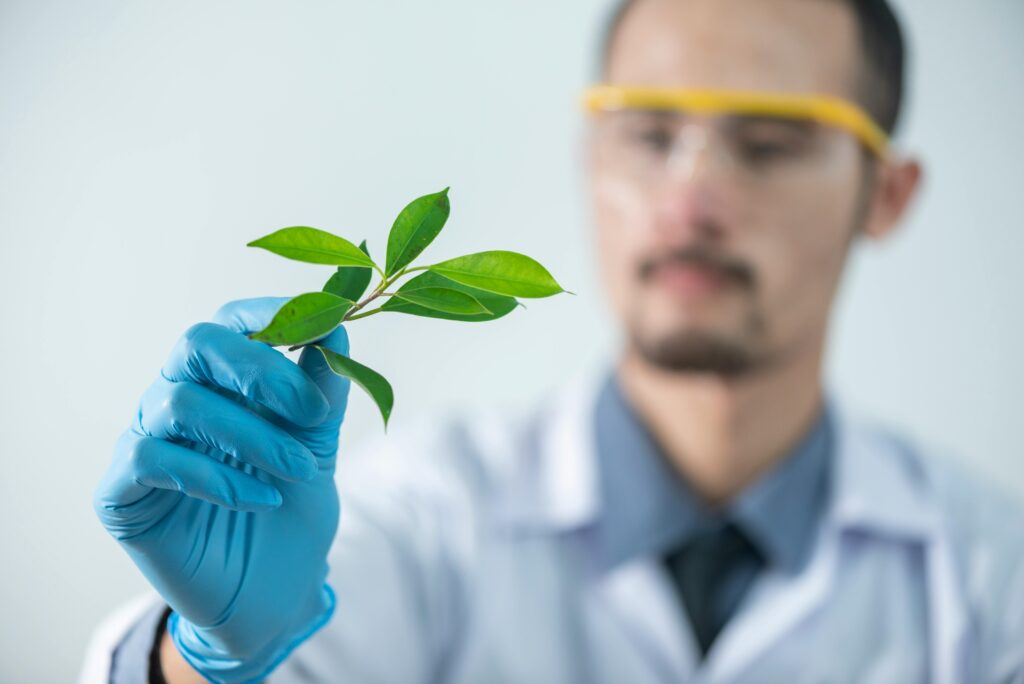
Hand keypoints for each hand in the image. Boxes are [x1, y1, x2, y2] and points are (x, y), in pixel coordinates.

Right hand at [94, 297, 350, 682]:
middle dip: (260, 370)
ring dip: (254, 436)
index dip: (270, 314)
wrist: (273, 592)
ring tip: (301, 472)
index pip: (231, 322)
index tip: (322, 328)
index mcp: (222, 380)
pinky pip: (151, 459)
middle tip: (312, 411)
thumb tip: (338, 325)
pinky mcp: (121, 492)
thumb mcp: (318, 445)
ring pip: (182, 403)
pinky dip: (213, 476)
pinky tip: (259, 499)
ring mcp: (144, 441)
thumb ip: (323, 390)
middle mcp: (176, 398)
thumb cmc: (291, 509)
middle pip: (196, 344)